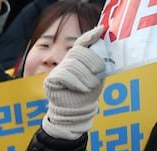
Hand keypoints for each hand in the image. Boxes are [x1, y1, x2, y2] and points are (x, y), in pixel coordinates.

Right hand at [41, 24, 105, 139]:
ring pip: (72, 64)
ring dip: (86, 75)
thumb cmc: (87, 95)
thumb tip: (105, 48)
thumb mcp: (97, 76)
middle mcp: (66, 62)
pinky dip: (77, 82)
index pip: (81, 43)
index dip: (90, 36)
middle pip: (78, 52)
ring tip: (91, 85)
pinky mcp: (51, 81)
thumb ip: (98, 62)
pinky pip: (65, 75)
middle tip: (99, 72)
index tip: (101, 31)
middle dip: (92, 61)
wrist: (75, 113)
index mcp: (77, 60)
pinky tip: (83, 88)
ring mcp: (57, 71)